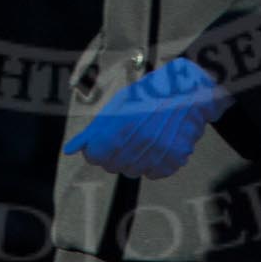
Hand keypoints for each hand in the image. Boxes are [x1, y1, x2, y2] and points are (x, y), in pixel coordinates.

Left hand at [63, 57, 227, 178]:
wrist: (190, 88)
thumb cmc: (152, 92)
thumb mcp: (120, 103)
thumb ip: (94, 130)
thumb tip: (70, 150)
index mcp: (122, 125)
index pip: (96, 155)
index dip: (97, 150)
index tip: (102, 143)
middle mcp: (140, 141)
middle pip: (114, 166)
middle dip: (115, 154)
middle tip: (128, 135)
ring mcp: (158, 151)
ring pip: (134, 171)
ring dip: (135, 159)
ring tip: (145, 137)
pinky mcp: (175, 158)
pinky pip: (155, 173)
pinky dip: (155, 163)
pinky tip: (159, 143)